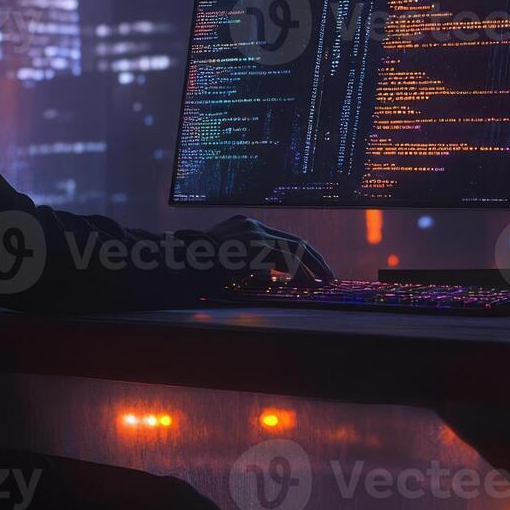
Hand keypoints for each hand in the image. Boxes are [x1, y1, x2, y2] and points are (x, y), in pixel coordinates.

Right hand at [206, 216, 334, 284]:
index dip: (300, 253)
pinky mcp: (255, 247)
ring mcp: (254, 234)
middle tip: (328, 275)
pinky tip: (306, 285)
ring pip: (294, 250)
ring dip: (311, 268)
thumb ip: (246, 262)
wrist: (181, 264)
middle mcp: (252, 225)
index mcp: (245, 225)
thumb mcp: (225, 260)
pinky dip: (299, 273)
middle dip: (314, 259)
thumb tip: (269, 275)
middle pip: (294, 241)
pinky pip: (286, 261)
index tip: (312, 267)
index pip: (281, 238)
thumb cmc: (198, 268)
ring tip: (323, 282)